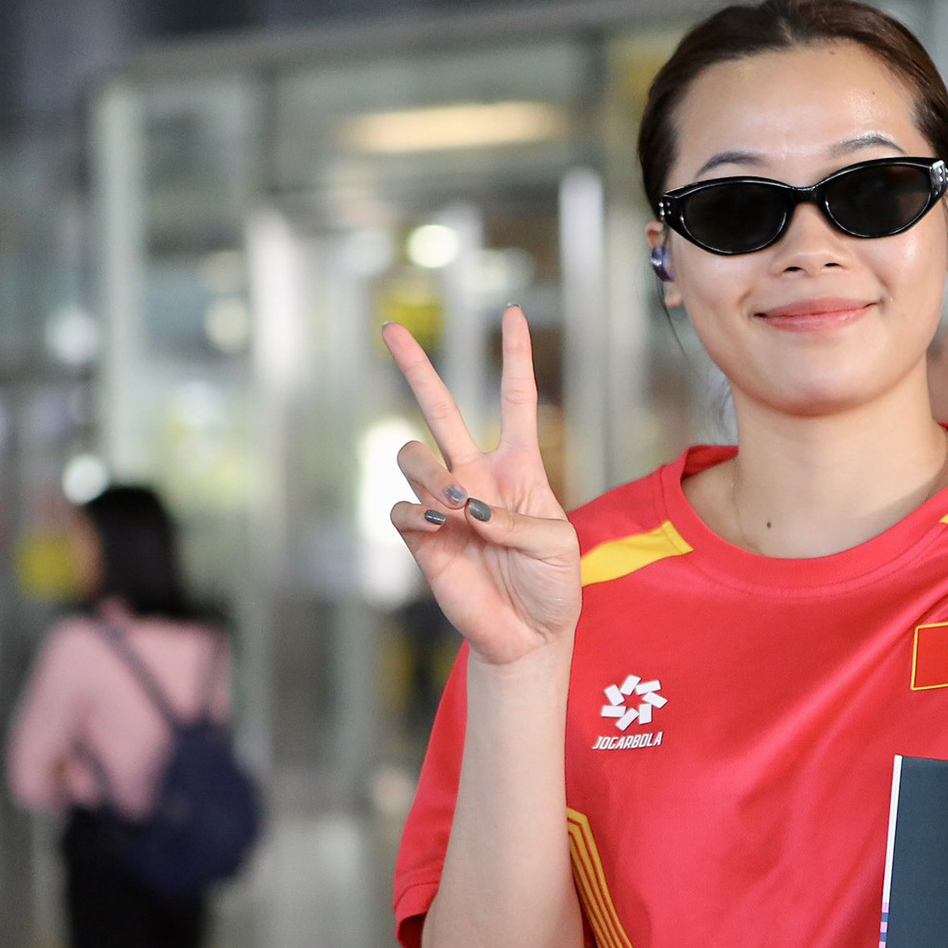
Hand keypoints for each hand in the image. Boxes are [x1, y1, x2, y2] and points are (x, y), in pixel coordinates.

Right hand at [383, 307, 580, 667]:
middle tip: (390, 328)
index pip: (517, 399)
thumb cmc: (553, 585)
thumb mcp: (557, 545)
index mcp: (519, 466)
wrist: (529, 635)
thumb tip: (466, 508)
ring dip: (430, 473)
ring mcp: (445, 504)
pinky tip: (439, 528)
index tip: (513, 313)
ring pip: (413, 456)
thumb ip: (516, 519)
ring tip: (456, 507)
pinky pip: (403, 510)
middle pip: (441, 408)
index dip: (516, 356)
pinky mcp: (423, 538)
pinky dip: (417, 513)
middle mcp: (476, 476)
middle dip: (416, 368)